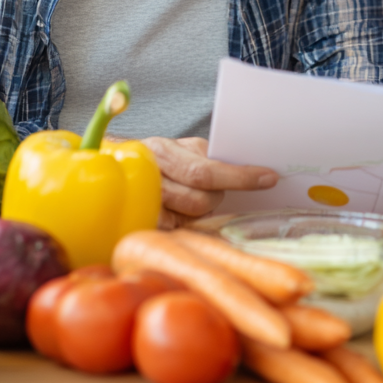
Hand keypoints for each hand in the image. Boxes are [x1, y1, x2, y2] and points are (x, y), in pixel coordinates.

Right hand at [141, 136, 276, 227]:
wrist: (113, 174)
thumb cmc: (161, 162)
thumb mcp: (182, 150)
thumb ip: (206, 157)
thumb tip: (249, 168)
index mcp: (163, 150)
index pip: (206, 170)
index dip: (240, 177)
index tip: (269, 178)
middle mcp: (149, 177)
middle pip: (200, 200)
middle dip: (217, 199)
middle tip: (220, 193)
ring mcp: (142, 205)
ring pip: (190, 217)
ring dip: (203, 212)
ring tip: (196, 200)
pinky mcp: (140, 227)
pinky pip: (177, 231)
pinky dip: (189, 225)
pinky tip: (186, 216)